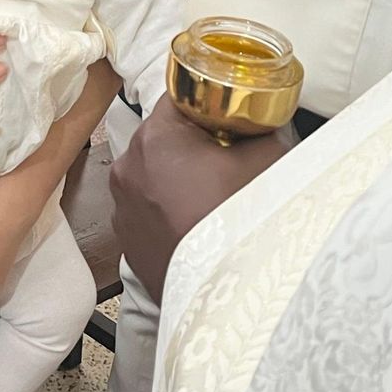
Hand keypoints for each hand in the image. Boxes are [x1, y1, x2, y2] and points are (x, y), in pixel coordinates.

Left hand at [110, 97, 296, 303]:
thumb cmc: (239, 224)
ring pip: (152, 172)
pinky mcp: (126, 238)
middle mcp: (129, 167)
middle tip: (226, 157)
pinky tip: (196, 220)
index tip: (225, 116)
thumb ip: (263, 130)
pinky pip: (146, 207)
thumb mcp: (268, 161)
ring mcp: (123, 205)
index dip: (206, 102)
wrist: (225, 294)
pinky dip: (166, 207)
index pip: (178, 97)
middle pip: (162, 135)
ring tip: (212, 195)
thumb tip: (264, 122)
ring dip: (176, 176)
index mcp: (156, 138)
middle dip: (192, 141)